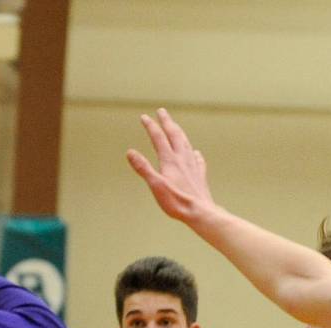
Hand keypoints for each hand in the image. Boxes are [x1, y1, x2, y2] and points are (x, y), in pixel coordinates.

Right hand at [126, 107, 216, 223]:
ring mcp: (193, 167)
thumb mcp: (155, 185)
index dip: (151, 126)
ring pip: (186, 144)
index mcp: (170, 161)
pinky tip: (196, 153)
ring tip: (176, 127)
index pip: (159, 138)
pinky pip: (198, 160)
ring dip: (180, 133)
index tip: (144, 117)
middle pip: (175, 135)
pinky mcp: (200, 176)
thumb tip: (130, 152)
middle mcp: (183, 159)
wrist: (200, 212)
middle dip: (167, 122)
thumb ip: (143, 168)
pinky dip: (194, 153)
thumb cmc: (176, 202)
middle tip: (162, 111)